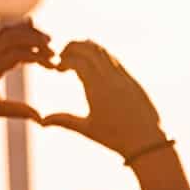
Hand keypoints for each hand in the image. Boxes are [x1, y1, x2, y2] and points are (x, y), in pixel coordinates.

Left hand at [0, 24, 54, 129]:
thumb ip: (17, 111)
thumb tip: (41, 118)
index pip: (17, 54)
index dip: (38, 57)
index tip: (54, 66)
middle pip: (14, 37)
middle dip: (36, 40)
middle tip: (55, 52)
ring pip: (8, 33)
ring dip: (28, 33)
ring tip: (47, 42)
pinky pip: (3, 35)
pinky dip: (19, 31)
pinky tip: (31, 30)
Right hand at [41, 41, 167, 160]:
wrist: (148, 142)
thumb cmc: (116, 138)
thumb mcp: (87, 129)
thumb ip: (63, 121)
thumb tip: (41, 121)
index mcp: (97, 87)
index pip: (77, 60)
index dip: (63, 59)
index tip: (57, 69)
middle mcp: (111, 78)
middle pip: (90, 48)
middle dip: (73, 48)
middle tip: (63, 57)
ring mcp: (124, 77)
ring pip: (104, 51)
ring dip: (88, 49)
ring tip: (76, 57)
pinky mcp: (133, 80)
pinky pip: (115, 60)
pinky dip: (101, 56)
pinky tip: (94, 65)